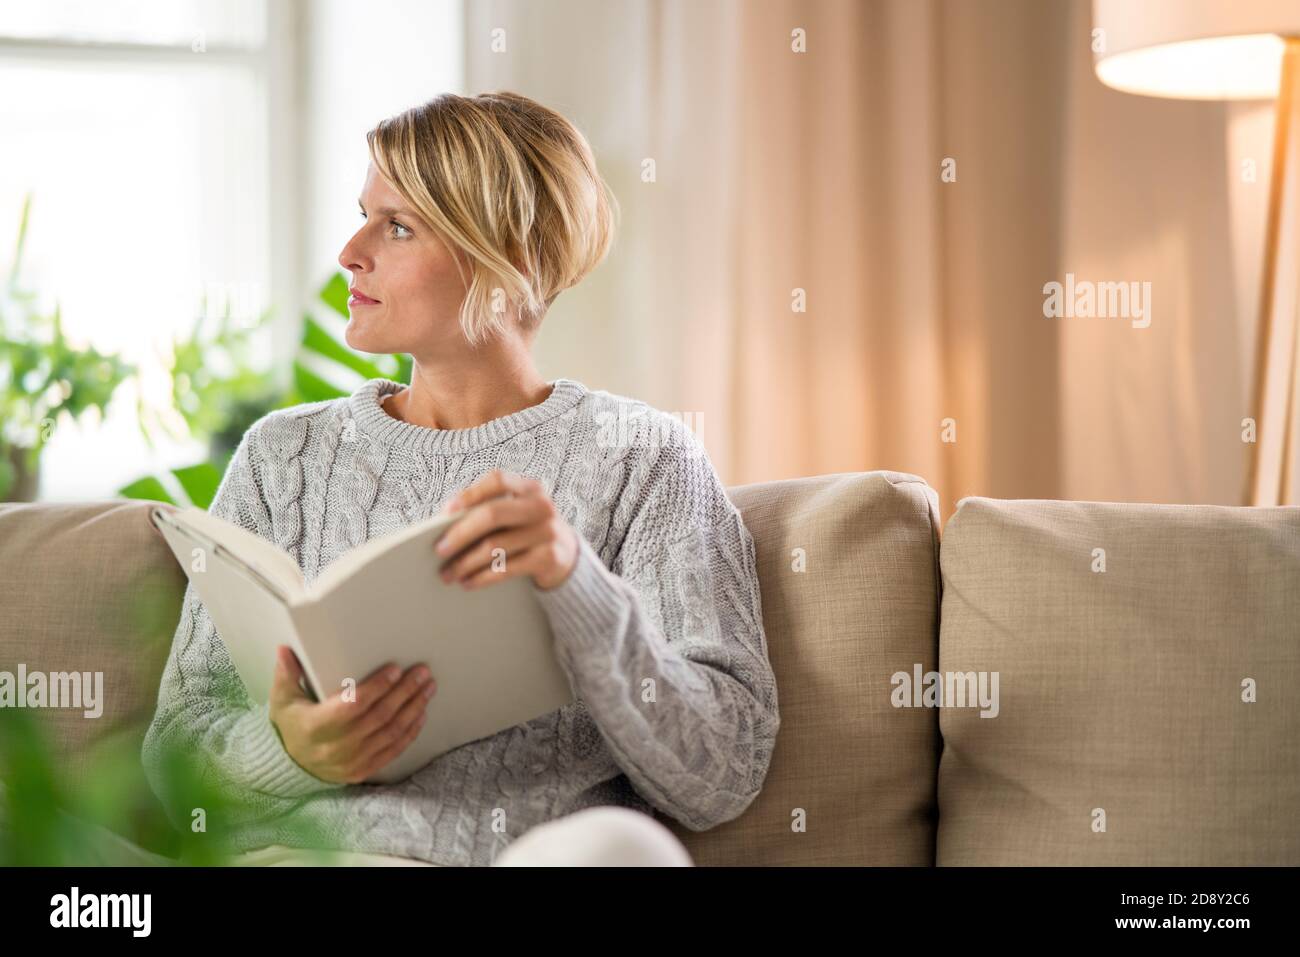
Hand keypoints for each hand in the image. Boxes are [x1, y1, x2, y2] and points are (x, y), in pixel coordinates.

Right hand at [268, 646, 435, 783]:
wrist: (290, 765)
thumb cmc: (291, 724)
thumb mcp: (283, 699)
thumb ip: (287, 673)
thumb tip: (284, 649)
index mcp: (315, 726)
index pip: (353, 705)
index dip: (377, 687)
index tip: (395, 669)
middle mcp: (335, 747)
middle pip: (379, 717)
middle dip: (404, 692)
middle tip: (422, 673)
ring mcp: (351, 761)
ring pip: (391, 733)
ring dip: (413, 708)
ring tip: (428, 688)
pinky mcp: (363, 771)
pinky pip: (393, 751)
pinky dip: (410, 732)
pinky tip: (421, 713)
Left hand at [435, 468, 578, 590]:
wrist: (566, 555)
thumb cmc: (527, 531)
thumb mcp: (515, 514)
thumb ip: (489, 510)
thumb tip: (446, 523)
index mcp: (529, 488)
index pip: (497, 480)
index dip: (470, 494)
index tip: (446, 512)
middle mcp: (541, 505)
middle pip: (493, 514)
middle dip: (461, 533)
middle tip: (439, 549)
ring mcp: (548, 531)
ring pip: (496, 546)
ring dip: (466, 562)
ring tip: (448, 573)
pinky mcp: (550, 557)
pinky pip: (507, 568)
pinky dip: (482, 577)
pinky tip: (468, 582)